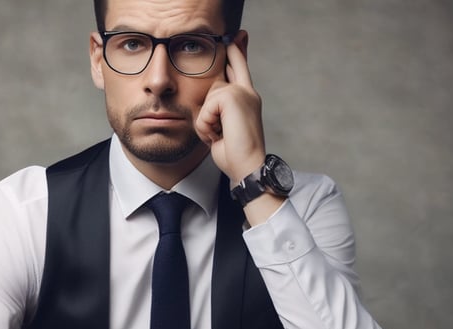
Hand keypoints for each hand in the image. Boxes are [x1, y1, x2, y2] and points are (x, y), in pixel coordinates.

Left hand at [195, 34, 266, 185]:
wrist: (247, 167)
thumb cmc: (235, 155)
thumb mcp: (223, 128)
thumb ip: (219, 111)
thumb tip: (210, 101)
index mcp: (248, 98)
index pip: (241, 69)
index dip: (238, 53)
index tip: (237, 37)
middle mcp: (247, 92)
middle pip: (225, 70)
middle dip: (224, 70)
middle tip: (225, 83)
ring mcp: (242, 93)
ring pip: (207, 98)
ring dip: (206, 122)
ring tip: (219, 135)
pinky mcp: (233, 97)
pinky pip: (205, 108)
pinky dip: (206, 126)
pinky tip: (219, 135)